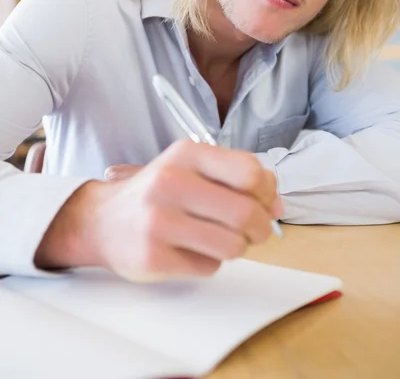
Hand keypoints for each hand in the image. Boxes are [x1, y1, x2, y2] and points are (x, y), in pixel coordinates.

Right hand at [91, 140, 281, 281]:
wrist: (101, 220)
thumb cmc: (156, 193)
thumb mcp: (192, 169)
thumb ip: (236, 178)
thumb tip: (277, 204)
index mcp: (186, 154)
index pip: (250, 172)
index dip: (267, 192)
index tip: (264, 201)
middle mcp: (171, 182)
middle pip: (246, 213)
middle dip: (260, 227)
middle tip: (254, 230)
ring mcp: (160, 221)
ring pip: (233, 245)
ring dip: (236, 247)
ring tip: (219, 239)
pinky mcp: (154, 257)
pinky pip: (209, 268)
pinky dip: (209, 262)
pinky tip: (190, 249)